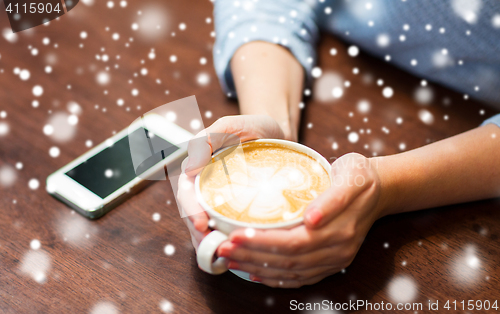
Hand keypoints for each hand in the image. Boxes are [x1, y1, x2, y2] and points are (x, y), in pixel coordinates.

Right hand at [177, 115, 285, 251]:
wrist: (278, 135)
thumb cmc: (254, 127)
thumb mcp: (233, 125)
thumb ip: (211, 136)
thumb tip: (190, 167)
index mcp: (198, 166)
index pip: (186, 191)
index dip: (190, 210)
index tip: (201, 224)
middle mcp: (204, 183)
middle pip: (192, 213)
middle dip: (198, 234)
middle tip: (211, 247)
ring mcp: (218, 196)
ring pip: (205, 223)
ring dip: (208, 242)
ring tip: (220, 256)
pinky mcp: (233, 206)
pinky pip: (224, 224)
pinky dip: (224, 239)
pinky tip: (232, 253)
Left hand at [217, 153, 383, 287]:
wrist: (380, 189)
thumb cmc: (360, 177)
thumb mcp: (350, 176)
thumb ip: (332, 198)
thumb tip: (311, 218)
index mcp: (340, 231)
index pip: (293, 243)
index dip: (262, 242)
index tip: (234, 235)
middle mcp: (337, 251)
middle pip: (287, 260)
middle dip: (251, 256)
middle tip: (222, 248)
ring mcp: (334, 260)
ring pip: (290, 272)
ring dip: (257, 269)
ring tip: (230, 260)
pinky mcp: (330, 263)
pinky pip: (300, 277)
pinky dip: (275, 278)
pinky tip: (255, 273)